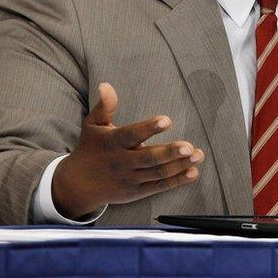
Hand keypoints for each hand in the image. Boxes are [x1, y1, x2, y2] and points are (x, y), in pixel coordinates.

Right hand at [51, 83, 204, 218]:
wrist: (78, 185)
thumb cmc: (91, 147)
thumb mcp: (92, 125)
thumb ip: (104, 107)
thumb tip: (106, 85)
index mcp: (112, 143)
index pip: (131, 135)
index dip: (148, 128)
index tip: (167, 120)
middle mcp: (122, 162)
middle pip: (148, 158)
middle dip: (170, 153)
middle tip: (189, 147)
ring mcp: (131, 179)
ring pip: (157, 173)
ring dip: (180, 165)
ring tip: (198, 155)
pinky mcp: (138, 191)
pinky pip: (159, 186)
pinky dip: (177, 180)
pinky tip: (194, 172)